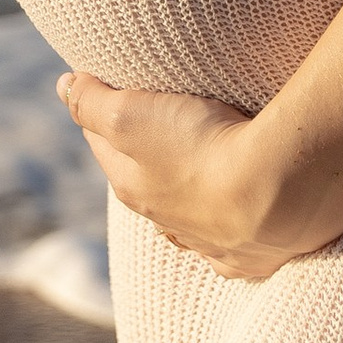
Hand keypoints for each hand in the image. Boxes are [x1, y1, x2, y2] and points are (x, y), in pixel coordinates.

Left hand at [58, 71, 336, 281]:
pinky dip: (230, 228)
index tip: (114, 87)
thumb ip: (91, 102)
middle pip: (145, 181)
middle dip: (147, 153)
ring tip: (202, 165)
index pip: (103, 143)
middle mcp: (167, 224)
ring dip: (188, 193)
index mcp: (132, 189)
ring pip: (187, 217)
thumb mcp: (130, 115)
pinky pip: (232, 244)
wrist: (279, 194)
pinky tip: (238, 216)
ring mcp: (212, 245)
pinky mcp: (253, 256)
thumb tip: (62, 86)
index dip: (104, 111)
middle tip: (162, 119)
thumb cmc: (200, 148)